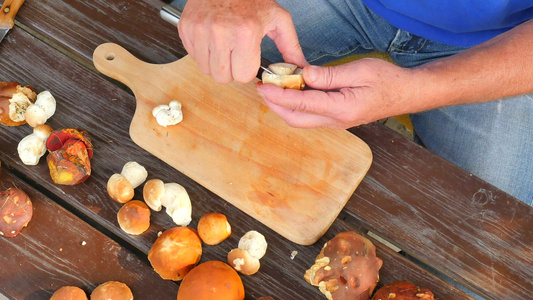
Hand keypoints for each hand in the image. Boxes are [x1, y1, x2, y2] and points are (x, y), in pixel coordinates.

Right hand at [178, 0, 306, 83]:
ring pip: (206, 70)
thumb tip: (300, 68)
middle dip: (230, 70)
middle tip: (235, 53)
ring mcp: (201, 30)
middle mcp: (221, 32)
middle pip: (222, 77)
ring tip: (224, 45)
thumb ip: (290, 46)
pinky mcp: (187, 28)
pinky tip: (212, 38)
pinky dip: (202, 52)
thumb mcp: (278, 19)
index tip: (248, 59)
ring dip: (215, 62)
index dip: (247, 70)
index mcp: (246, 32)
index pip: (243, 76)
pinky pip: (193, 56)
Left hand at [256, 58, 414, 128]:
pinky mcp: (337, 120)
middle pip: (295, 119)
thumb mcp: (359, 70)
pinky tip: (293, 92)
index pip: (301, 104)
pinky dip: (296, 107)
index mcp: (342, 109)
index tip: (263, 87)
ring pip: (301, 120)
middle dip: (275, 106)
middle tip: (262, 89)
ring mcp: (336, 123)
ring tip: (274, 89)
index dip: (278, 96)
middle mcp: (337, 121)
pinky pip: (310, 117)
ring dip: (284, 107)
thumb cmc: (388, 80)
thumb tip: (304, 75)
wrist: (407, 94)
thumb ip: (329, 76)